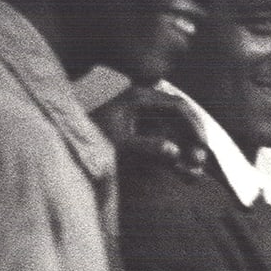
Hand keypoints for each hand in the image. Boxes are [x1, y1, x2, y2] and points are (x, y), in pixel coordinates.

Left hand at [91, 86, 207, 174]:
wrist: (70, 147)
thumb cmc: (92, 143)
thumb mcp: (119, 146)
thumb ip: (147, 148)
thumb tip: (175, 152)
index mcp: (140, 98)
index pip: (178, 106)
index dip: (194, 126)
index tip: (201, 146)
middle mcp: (145, 103)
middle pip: (182, 116)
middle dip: (194, 138)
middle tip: (201, 160)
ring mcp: (144, 116)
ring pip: (176, 129)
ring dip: (187, 148)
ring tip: (194, 170)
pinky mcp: (141, 131)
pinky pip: (166, 139)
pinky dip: (175, 155)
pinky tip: (182, 171)